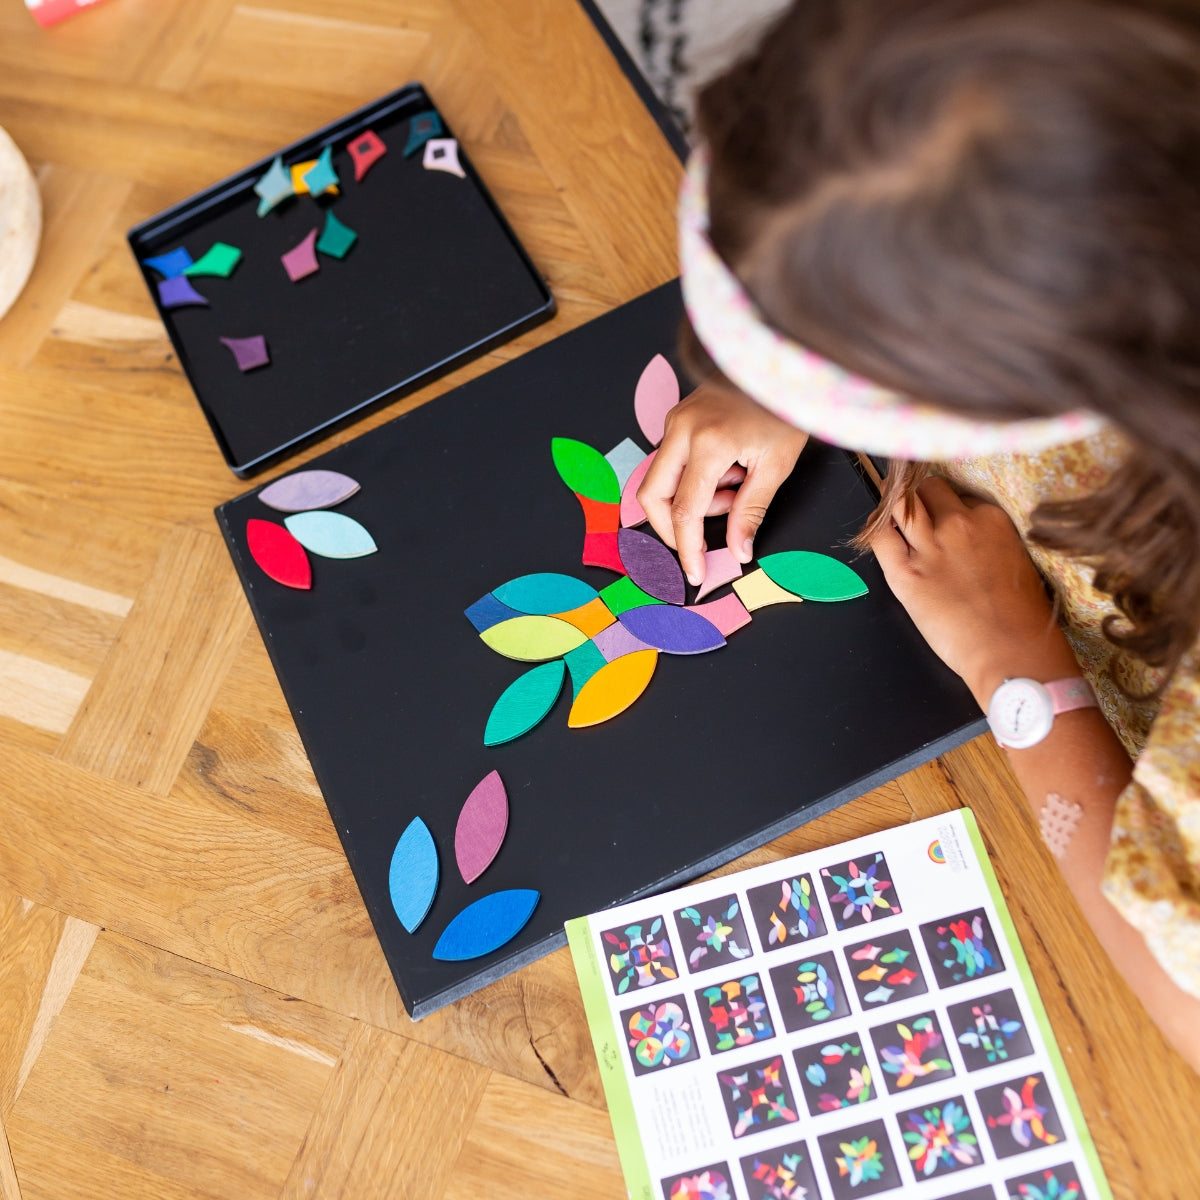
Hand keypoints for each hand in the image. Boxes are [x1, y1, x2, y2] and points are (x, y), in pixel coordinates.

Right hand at [638, 385, 807, 584]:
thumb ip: (749, 513)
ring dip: (693, 499)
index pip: (684, 511)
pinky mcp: (678, 418)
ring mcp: (675, 421)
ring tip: (735, 488)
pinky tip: (728, 472)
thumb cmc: (785, 409)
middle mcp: (681, 429)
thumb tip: (737, 551)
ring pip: (662, 481)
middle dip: (673, 527)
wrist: (783, 365)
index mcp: (707, 442)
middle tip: (701, 542)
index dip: (687, 549)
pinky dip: (695, 480)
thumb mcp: (775, 467)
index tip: (696, 572)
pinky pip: (672, 462)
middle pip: (652, 496)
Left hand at [867, 476, 1079, 705]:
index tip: (945, 521)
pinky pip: (879, 537)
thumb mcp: (1015, 560)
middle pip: (927, 490)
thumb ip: (989, 539)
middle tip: (917, 520)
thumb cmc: (1022, 617)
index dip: (948, 507)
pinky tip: (879, 534)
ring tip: (892, 518)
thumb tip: (965, 537)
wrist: (1011, 652)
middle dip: (921, 501)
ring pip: (901, 504)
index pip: (958, 494)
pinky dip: (875, 530)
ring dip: (895, 509)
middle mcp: (959, 524)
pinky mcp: (906, 573)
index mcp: (992, 519)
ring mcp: (930, 547)